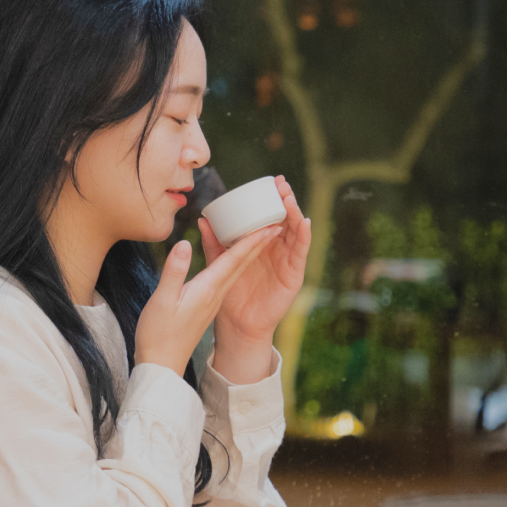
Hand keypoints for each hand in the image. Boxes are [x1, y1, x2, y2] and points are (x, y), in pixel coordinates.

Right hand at [136, 226, 279, 377]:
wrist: (162, 365)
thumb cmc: (158, 334)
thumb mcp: (162, 300)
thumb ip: (175, 271)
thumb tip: (185, 243)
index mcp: (208, 289)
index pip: (236, 259)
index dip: (253, 239)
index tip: (271, 223)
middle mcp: (216, 293)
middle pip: (242, 262)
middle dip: (260, 241)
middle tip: (277, 221)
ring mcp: (212, 301)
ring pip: (236, 270)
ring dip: (250, 251)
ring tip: (260, 233)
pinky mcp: (206, 305)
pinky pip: (225, 277)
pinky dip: (233, 262)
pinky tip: (231, 258)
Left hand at [197, 175, 310, 345]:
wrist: (238, 324)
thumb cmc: (229, 296)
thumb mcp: (218, 265)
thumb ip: (213, 244)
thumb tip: (203, 220)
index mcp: (258, 245)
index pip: (267, 217)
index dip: (271, 200)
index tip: (271, 181)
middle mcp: (275, 250)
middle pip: (284, 220)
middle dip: (285, 200)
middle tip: (281, 183)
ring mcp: (285, 261)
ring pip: (294, 232)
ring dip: (294, 213)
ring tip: (289, 197)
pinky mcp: (293, 274)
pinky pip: (300, 252)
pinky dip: (304, 236)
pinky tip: (304, 222)